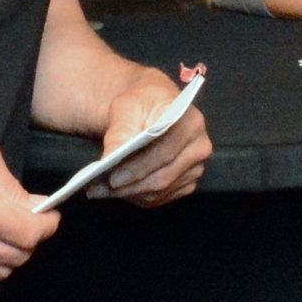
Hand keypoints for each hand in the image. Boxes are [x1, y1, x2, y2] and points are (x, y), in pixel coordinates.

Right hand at [0, 134, 58, 282]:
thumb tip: (37, 205)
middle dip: (34, 238)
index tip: (52, 213)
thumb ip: (14, 187)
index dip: (49, 225)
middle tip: (33, 219)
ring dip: (15, 254)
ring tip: (13, 231)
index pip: (32, 235)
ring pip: (2, 271)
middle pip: (21, 256)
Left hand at [95, 71, 211, 207]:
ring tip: (102, 191)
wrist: (154, 107)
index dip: (139, 168)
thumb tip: (109, 160)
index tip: (112, 179)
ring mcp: (196, 168)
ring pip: (161, 191)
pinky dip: (138, 198)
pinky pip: (161, 198)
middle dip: (130, 186)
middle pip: (164, 177)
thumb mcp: (127, 107)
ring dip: (130, 194)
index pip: (165, 152)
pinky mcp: (188, 183)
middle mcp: (200, 148)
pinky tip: (120, 191)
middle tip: (100, 189)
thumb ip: (120, 131)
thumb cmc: (142, 102)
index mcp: (191, 122)